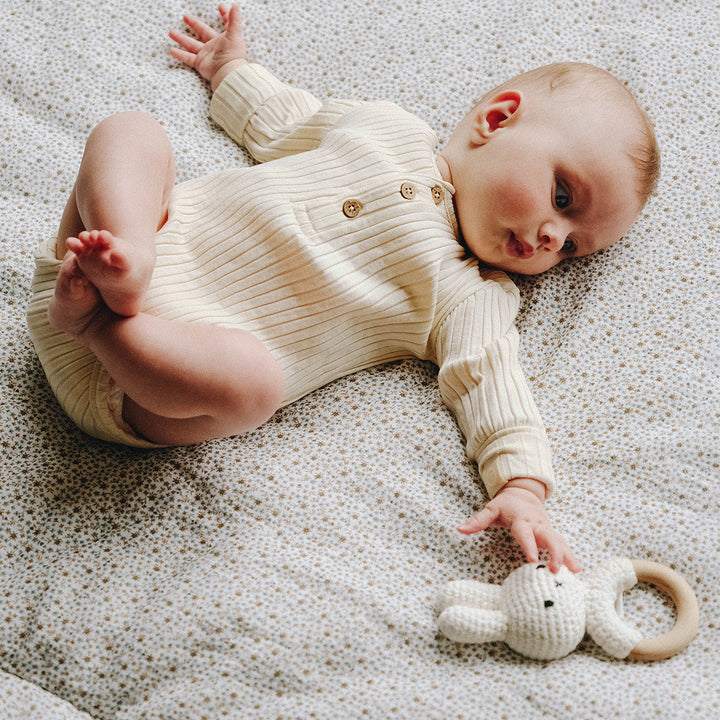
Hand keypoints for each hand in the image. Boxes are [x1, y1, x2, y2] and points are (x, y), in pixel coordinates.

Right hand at [169, 4, 246, 90]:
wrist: (228, 73)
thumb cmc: (233, 54)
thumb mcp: (235, 34)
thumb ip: (234, 19)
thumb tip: (236, 5)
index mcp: (224, 38)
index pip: (226, 24)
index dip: (225, 15)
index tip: (220, 6)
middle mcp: (215, 46)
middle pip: (202, 32)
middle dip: (194, 24)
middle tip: (185, 16)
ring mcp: (206, 55)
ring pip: (191, 45)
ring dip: (181, 39)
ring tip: (171, 32)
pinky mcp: (200, 64)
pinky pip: (188, 58)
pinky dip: (180, 55)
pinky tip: (171, 50)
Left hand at [458, 479, 580, 572]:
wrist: (524, 494)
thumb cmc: (506, 505)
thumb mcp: (490, 509)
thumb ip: (477, 521)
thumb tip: (459, 529)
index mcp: (522, 520)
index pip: (526, 533)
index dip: (529, 546)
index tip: (532, 560)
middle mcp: (537, 525)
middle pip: (549, 538)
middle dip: (554, 553)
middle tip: (556, 570)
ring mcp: (546, 530)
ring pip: (560, 542)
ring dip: (566, 556)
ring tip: (574, 572)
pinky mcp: (551, 535)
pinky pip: (562, 545)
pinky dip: (570, 557)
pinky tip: (577, 570)